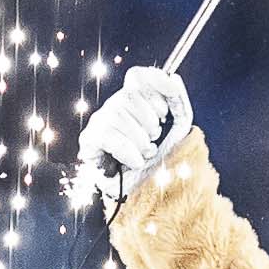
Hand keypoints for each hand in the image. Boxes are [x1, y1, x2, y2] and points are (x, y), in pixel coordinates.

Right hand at [70, 64, 191, 211]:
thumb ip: (178, 102)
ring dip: (140, 140)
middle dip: (149, 120)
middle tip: (154, 138)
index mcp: (135, 100)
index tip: (168, 105)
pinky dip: (127, 151)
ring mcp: (100, 121)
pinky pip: (108, 136)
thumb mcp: (176, 129)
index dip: (154, 83)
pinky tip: (136, 161)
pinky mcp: (89, 139)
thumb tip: (174, 78)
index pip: (137, 76)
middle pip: (129, 94)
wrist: (144, 192)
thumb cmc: (158, 159)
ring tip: (145, 153)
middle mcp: (114, 106)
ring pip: (118, 115)